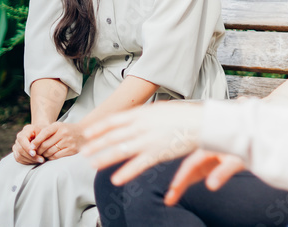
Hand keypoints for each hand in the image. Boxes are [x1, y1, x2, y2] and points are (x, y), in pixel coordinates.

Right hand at [12, 123, 44, 164]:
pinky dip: (27, 161)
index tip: (34, 153)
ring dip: (30, 160)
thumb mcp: (46, 132)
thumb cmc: (47, 132)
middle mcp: (19, 137)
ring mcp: (17, 145)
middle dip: (31, 156)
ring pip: (19, 155)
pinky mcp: (17, 152)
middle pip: (20, 149)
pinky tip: (36, 161)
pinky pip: (19, 159)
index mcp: (26, 130)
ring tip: (40, 160)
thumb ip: (40, 139)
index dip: (27, 147)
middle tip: (41, 159)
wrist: (45, 134)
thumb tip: (34, 149)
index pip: (21, 139)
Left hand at [32, 121, 83, 159]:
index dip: (36, 141)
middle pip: (45, 144)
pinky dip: (50, 157)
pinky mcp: (71, 149)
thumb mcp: (58, 127)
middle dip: (38, 150)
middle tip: (35, 153)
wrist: (84, 133)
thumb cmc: (67, 130)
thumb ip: (47, 132)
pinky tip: (49, 156)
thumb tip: (33, 144)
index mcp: (58, 126)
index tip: (31, 146)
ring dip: (44, 155)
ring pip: (50, 151)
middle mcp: (63, 133)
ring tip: (42, 155)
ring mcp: (68, 142)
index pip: (44, 133)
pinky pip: (56, 156)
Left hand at [82, 101, 202, 186]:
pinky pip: (138, 164)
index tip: (88, 133)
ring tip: (93, 164)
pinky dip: (126, 172)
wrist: (203, 122)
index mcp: (143, 113)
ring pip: (121, 149)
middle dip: (97, 144)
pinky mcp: (158, 152)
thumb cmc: (185, 115)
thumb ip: (146, 114)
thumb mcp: (162, 109)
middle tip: (84, 151)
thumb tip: (135, 117)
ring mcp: (149, 139)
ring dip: (105, 157)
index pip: (115, 120)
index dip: (100, 127)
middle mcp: (142, 125)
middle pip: (114, 135)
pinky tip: (116, 179)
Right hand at [164, 150, 244, 204]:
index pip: (191, 164)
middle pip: (188, 169)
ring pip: (190, 172)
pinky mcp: (210, 163)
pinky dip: (188, 181)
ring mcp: (206, 158)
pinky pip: (195, 173)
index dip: (182, 176)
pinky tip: (180, 190)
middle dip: (178, 183)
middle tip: (168, 199)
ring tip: (170, 199)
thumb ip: (223, 172)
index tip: (174, 187)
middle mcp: (204, 152)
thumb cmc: (244, 145)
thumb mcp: (235, 159)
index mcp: (208, 147)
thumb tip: (210, 186)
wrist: (252, 138)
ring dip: (181, 184)